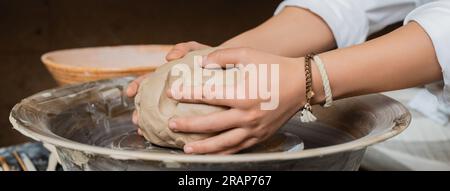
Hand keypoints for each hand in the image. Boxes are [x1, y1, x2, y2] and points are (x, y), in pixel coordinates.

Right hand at [126, 41, 210, 134]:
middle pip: (150, 100)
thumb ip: (183, 49)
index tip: (129, 93)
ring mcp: (181, 101)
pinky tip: (167, 136)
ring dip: (150, 122)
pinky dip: (171, 129)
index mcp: (169, 76)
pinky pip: (182, 121)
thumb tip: (168, 56)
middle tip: (135, 118)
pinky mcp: (194, 111)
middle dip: (140, 110)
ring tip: (143, 129)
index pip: (148, 80)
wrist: (228, 70)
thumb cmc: (211, 60)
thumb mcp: (197, 50)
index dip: (137, 86)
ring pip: (161, 113)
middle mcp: (172, 90)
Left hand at [166, 47, 307, 153]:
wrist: (303, 84)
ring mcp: (255, 129)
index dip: (187, 94)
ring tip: (186, 149)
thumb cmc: (275, 67)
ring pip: (223, 143)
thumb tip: (201, 63)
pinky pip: (238, 148)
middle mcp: (248, 115)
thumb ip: (223, 56)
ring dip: (203, 148)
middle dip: (188, 126)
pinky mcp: (261, 136)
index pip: (208, 95)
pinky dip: (222, 153)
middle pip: (211, 124)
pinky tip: (211, 154)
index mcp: (243, 94)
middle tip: (171, 124)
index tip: (172, 93)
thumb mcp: (249, 55)